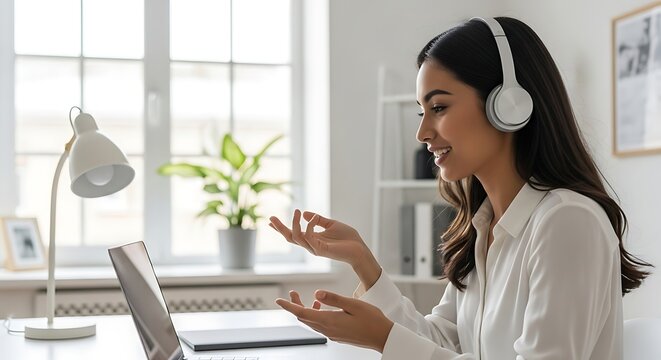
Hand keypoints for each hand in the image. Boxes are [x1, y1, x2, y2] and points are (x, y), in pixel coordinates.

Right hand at [269, 210, 380, 286]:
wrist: (360, 249)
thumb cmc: (347, 238)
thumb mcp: (331, 224)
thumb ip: (318, 219)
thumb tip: (304, 213)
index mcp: (312, 239)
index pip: (293, 234)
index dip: (281, 228)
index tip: (270, 221)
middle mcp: (311, 245)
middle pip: (290, 238)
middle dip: (280, 228)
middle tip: (271, 218)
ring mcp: (315, 248)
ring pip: (297, 238)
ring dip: (294, 223)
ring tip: (296, 211)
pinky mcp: (321, 250)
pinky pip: (309, 238)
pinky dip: (308, 227)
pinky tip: (311, 218)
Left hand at [276, 289, 393, 352]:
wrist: (383, 337)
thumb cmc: (371, 319)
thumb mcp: (353, 304)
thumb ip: (333, 298)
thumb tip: (316, 293)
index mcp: (329, 321)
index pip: (302, 312)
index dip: (289, 306)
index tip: (278, 300)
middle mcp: (328, 329)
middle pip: (304, 317)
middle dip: (296, 305)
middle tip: (293, 293)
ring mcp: (332, 334)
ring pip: (312, 322)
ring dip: (307, 310)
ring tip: (312, 299)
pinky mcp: (337, 335)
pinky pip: (320, 325)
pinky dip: (317, 315)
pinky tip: (324, 308)